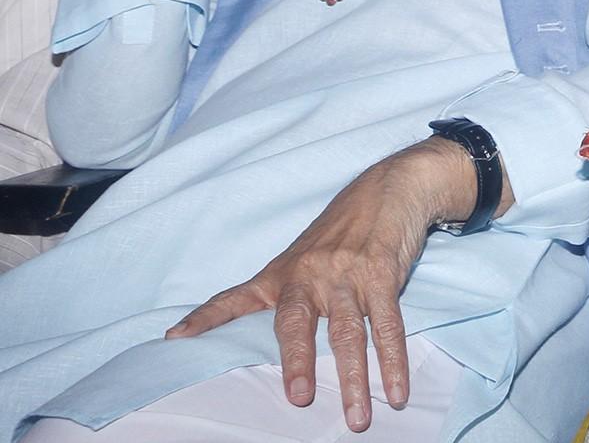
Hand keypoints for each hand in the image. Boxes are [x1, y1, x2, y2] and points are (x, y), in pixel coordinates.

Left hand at [165, 141, 465, 430]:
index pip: (235, 298)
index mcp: (282, 274)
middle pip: (297, 322)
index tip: (175, 339)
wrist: (388, 188)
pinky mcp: (382, 273)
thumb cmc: (342, 230)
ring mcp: (347, 274)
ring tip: (357, 417)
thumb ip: (285, 292)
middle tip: (298, 398)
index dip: (204, 318)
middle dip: (297, 360)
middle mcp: (309, 274)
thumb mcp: (303, 255)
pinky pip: (388, 324)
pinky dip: (394, 360)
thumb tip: (257, 332)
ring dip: (354, 378)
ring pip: (348, 332)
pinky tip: (396, 390)